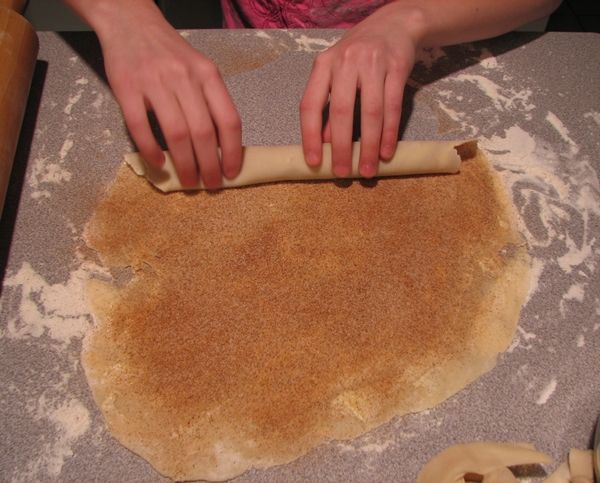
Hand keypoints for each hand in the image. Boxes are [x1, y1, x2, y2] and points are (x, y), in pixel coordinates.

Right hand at [100, 11, 241, 188]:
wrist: (131, 23)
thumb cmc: (171, 53)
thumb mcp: (200, 69)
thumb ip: (211, 101)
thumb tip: (222, 146)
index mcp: (208, 75)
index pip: (229, 120)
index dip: (233, 152)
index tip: (232, 172)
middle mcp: (184, 78)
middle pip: (203, 132)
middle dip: (209, 165)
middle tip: (210, 184)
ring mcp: (154, 82)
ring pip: (176, 133)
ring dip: (185, 163)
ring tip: (189, 181)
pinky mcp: (127, 87)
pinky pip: (140, 126)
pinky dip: (150, 149)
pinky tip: (159, 163)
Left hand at [300, 5, 422, 177]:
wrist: (394, 24)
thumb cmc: (359, 56)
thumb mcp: (337, 74)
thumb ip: (330, 107)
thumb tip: (326, 143)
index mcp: (323, 65)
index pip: (310, 105)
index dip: (310, 136)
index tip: (314, 162)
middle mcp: (345, 62)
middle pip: (341, 111)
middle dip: (342, 147)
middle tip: (343, 173)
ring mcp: (372, 64)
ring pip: (370, 112)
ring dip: (369, 146)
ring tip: (368, 170)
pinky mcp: (397, 68)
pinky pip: (393, 107)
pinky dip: (389, 133)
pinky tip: (386, 152)